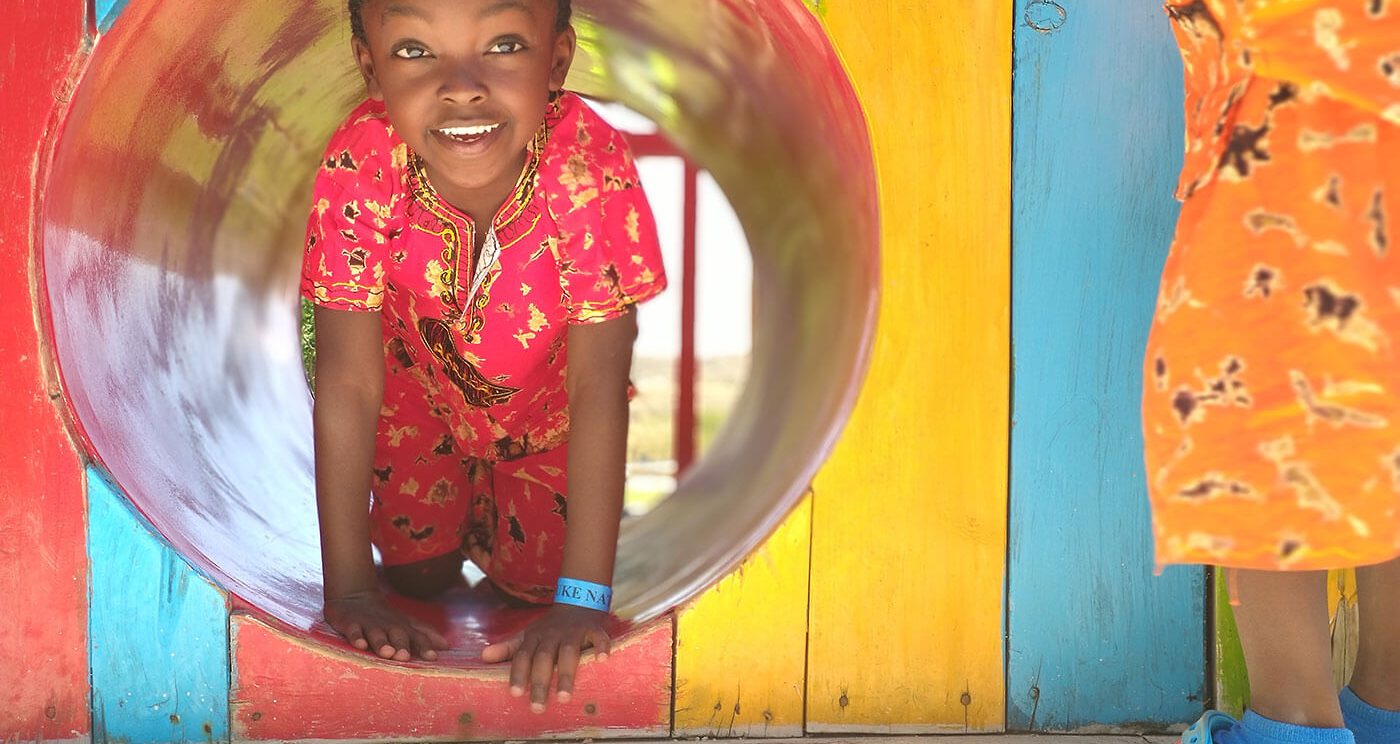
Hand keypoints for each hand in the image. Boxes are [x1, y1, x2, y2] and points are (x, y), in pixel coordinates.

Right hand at [323, 591, 448, 661]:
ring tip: (387, 653)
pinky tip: (360, 645)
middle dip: (402, 645)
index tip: (433, 658)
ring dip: (382, 643)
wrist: (355, 596)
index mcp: (403, 627)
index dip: (425, 646)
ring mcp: (370, 624)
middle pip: (397, 635)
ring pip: (377, 634)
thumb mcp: (406, 623)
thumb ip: (425, 634)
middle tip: (405, 657)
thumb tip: (447, 646)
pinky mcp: (351, 623)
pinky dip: (356, 637)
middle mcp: (388, 625)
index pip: (417, 637)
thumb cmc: (385, 617)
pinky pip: (354, 631)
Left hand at [481, 604, 611, 711]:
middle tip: (537, 707)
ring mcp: (573, 631)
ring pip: (569, 652)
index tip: (515, 694)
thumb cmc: (550, 627)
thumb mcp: (527, 635)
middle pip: (544, 658)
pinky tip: (602, 660)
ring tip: (563, 697)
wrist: (577, 600)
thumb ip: (508, 648)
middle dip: (540, 682)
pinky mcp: (593, 628)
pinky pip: (598, 637)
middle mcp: (552, 634)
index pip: (523, 656)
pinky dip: (601, 646)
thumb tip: (483, 657)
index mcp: (535, 637)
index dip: (518, 674)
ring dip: (566, 674)